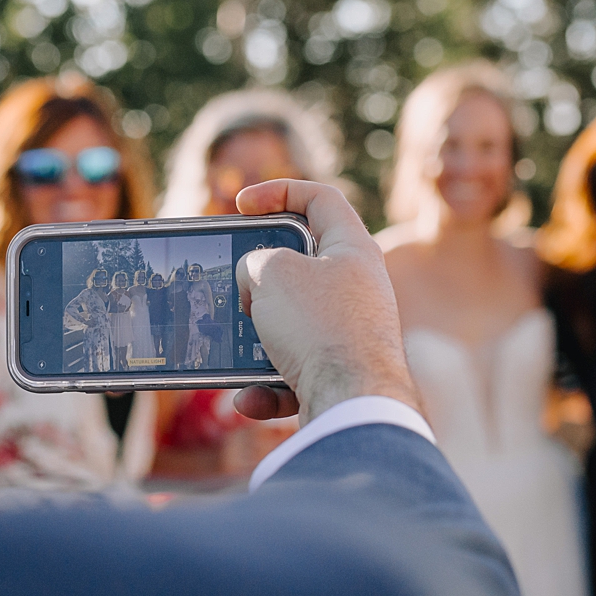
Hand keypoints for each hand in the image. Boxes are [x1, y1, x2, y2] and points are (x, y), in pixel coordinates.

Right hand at [229, 180, 418, 423]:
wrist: (355, 404)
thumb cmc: (320, 326)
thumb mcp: (272, 272)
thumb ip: (256, 261)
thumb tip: (255, 282)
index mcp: (353, 249)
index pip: (320, 199)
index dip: (278, 191)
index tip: (241, 205)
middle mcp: (358, 288)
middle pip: (301, 267)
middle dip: (260, 278)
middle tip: (238, 284)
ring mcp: (351, 334)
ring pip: (291, 325)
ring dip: (256, 337)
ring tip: (237, 349)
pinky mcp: (340, 375)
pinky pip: (294, 373)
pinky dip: (267, 386)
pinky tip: (251, 398)